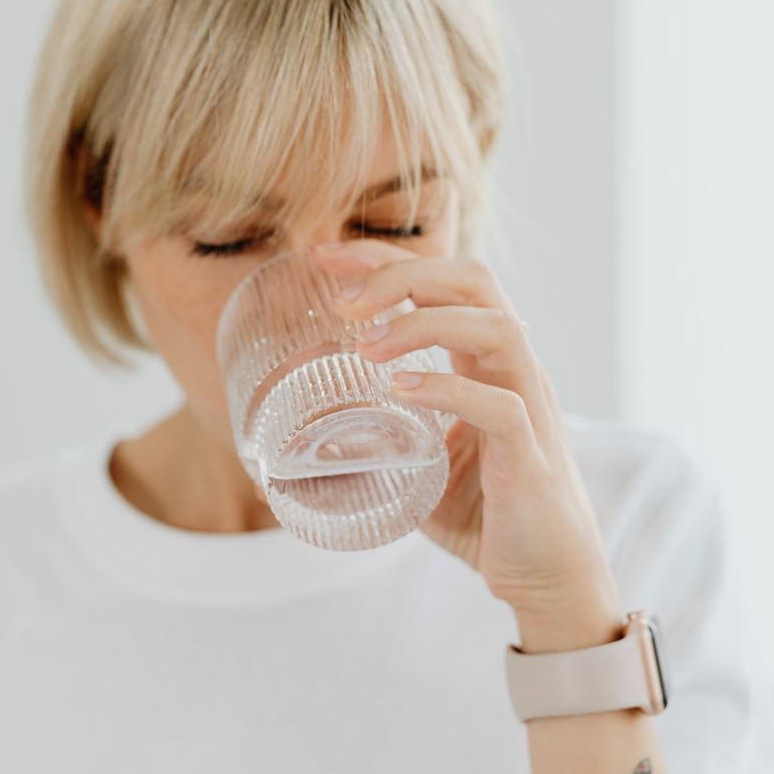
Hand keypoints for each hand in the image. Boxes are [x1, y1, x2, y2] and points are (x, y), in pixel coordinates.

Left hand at [313, 241, 622, 652]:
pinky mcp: (531, 458)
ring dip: (423, 324)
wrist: (550, 582)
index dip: (386, 259)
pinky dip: (448, 388)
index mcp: (488, 364)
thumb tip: (289, 458)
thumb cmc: (486, 519)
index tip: (324, 257)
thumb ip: (369, 450)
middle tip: (342, 298)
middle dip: (404, 274)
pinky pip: (500, 404)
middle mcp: (515, 373)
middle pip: (475, 283)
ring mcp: (530, 410)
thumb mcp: (416, 470)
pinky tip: (402, 388)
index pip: (445, 284)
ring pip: (497, 329)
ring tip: (365, 344)